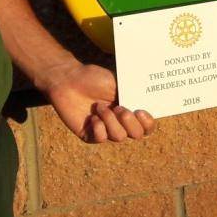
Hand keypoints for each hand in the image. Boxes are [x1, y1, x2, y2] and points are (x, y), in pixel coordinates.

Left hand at [41, 61, 155, 142]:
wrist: (68, 79)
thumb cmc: (93, 78)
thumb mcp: (117, 83)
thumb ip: (132, 94)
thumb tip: (148, 101)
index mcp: (129, 109)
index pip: (146, 126)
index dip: (147, 123)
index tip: (140, 111)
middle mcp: (119, 122)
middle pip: (136, 135)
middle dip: (129, 122)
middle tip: (118, 108)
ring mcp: (105, 129)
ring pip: (118, 137)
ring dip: (110, 120)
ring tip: (99, 107)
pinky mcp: (90, 135)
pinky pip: (101, 138)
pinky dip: (98, 127)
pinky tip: (92, 117)